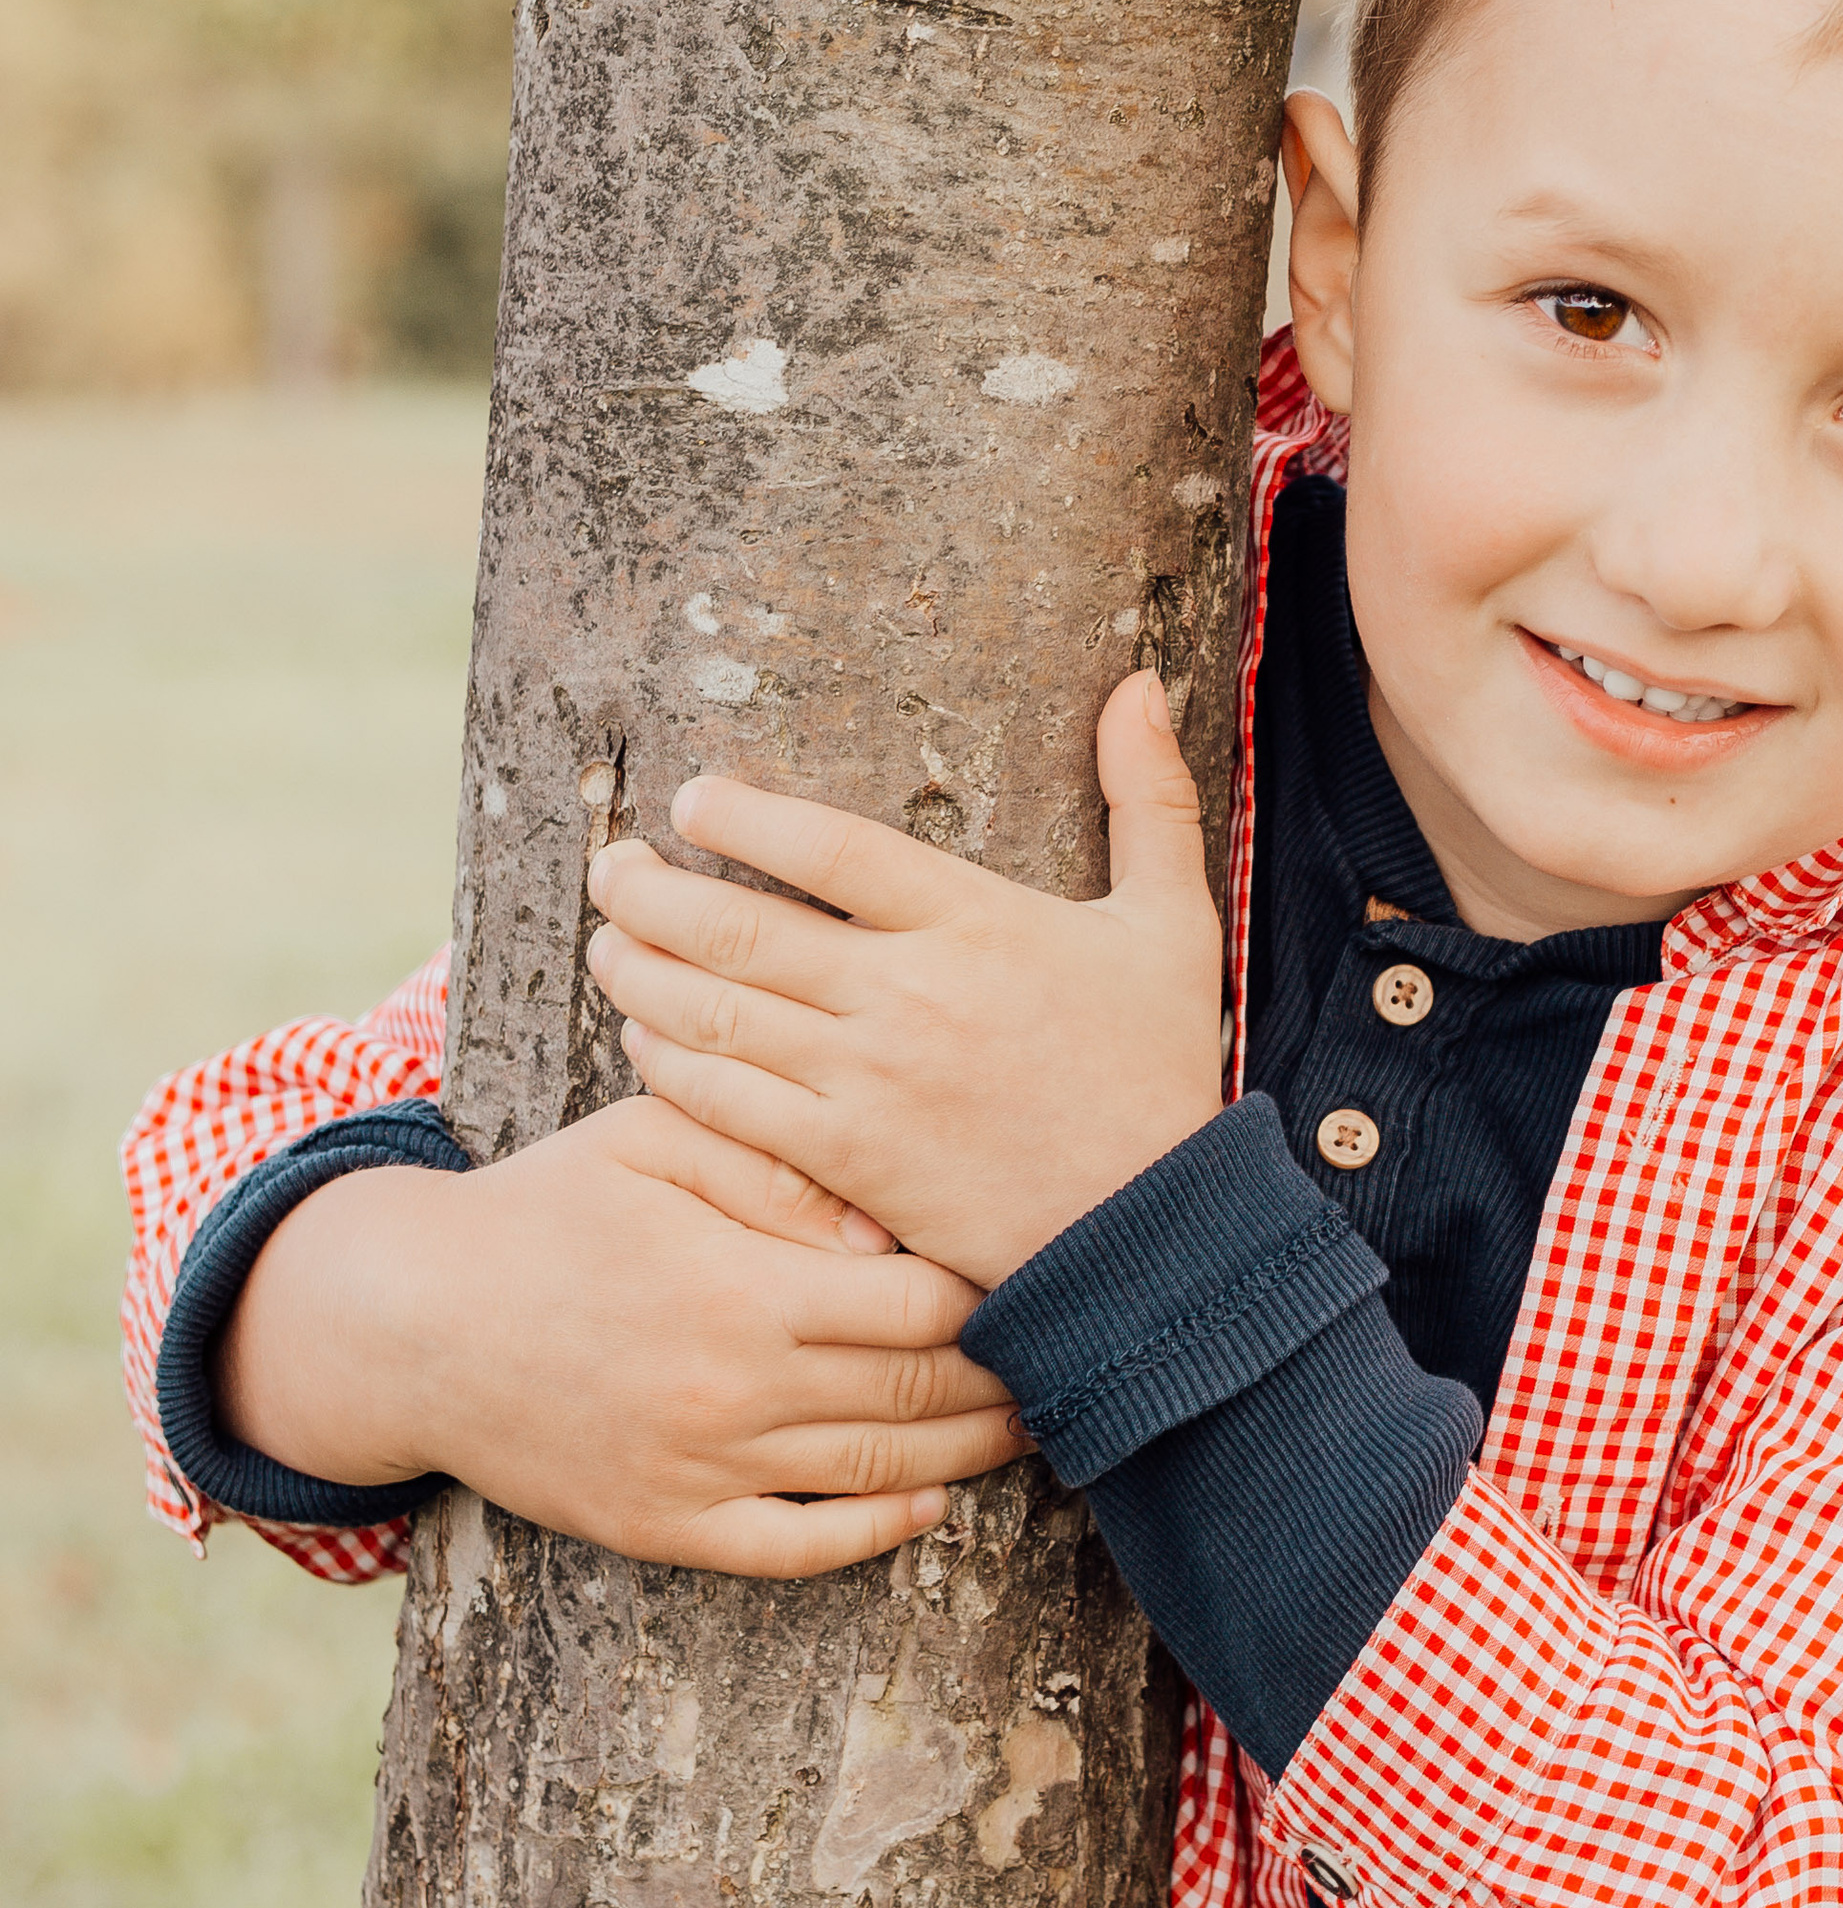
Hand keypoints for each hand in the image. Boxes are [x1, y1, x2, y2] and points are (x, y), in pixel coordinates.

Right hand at [213, 1094, 1023, 1576]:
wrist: (414, 1322)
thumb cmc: (551, 1205)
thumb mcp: (658, 1141)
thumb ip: (778, 1169)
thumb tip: (885, 1228)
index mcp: (742, 1285)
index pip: (920, 1304)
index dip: (996, 1289)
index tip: (1047, 1264)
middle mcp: (732, 1390)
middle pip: (919, 1395)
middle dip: (1010, 1377)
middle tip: (1078, 1348)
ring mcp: (700, 1470)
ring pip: (876, 1476)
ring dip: (969, 1455)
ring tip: (1032, 1422)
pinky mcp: (665, 1528)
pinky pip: (795, 1550)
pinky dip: (874, 1534)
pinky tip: (926, 1506)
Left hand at [584, 668, 1225, 1286]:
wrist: (1155, 1225)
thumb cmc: (1163, 1066)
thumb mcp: (1172, 918)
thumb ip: (1149, 795)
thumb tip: (1140, 682)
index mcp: (974, 920)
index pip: (829, 845)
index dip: (744, 817)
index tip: (692, 801)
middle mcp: (906, 993)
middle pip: (741, 926)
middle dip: (652, 891)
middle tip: (609, 866)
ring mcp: (867, 1081)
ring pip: (716, 1012)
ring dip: (640, 971)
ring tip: (604, 942)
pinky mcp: (845, 1161)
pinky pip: (728, 1102)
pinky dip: (671, 1065)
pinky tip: (644, 1039)